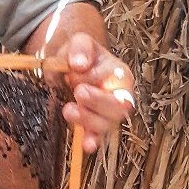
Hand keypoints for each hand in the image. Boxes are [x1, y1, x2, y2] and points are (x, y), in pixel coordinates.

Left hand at [56, 33, 134, 152]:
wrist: (70, 67)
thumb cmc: (81, 55)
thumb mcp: (80, 42)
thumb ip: (81, 48)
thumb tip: (79, 64)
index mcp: (120, 75)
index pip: (116, 82)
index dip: (94, 78)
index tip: (74, 73)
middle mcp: (119, 96)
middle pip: (119, 107)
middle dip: (97, 102)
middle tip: (77, 92)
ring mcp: (107, 114)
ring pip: (107, 124)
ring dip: (88, 120)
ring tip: (67, 109)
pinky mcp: (94, 125)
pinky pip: (96, 136)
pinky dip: (92, 140)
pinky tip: (86, 145)